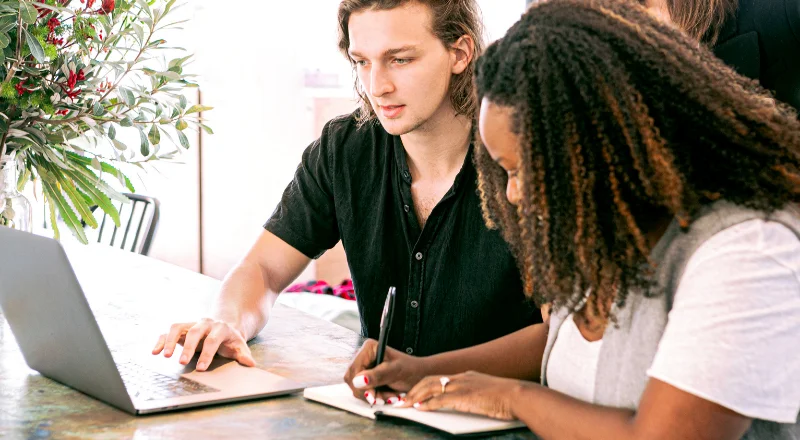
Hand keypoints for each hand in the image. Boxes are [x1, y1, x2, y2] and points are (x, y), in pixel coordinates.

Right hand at [151, 318, 255, 371]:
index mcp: (220, 328)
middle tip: (181, 362)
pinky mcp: (182, 328)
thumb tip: (251, 364)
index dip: (207, 354)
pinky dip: (161, 340)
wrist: (224, 324)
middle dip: (188, 347)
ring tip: (165, 356)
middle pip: (195, 332)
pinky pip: (169, 332)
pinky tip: (155, 351)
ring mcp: (192, 324)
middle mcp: (205, 323)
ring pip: (178, 327)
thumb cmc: (231, 339)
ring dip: (170, 341)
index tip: (201, 368)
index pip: (213, 340)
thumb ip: (243, 355)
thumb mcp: (239, 345)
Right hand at [344, 339, 428, 405]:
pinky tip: (387, 396)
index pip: (353, 369)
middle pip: (352, 380)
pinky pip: (363, 392)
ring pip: (357, 388)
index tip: (372, 395)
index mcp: (369, 348)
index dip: (360, 384)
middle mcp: (363, 356)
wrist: (420, 376)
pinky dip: (375, 397)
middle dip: (368, 392)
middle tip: (384, 399)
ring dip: (373, 396)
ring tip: (390, 396)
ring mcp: (364, 368)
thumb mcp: (395, 372)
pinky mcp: (367, 378)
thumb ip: (377, 375)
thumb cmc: (411, 370)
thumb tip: (358, 380)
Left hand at [401, 371, 520, 419]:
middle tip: (403, 399)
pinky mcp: (464, 397)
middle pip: (430, 380)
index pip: (439, 378)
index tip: (415, 393)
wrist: (518, 395)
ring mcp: (462, 386)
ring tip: (405, 404)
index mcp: (467, 376)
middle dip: (414, 390)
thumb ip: (475, 395)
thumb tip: (469, 402)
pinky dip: (427, 404)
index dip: (424, 386)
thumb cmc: (508, 397)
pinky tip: (419, 409)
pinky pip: (440, 399)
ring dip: (415, 396)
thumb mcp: (487, 392)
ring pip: (431, 388)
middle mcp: (462, 378)